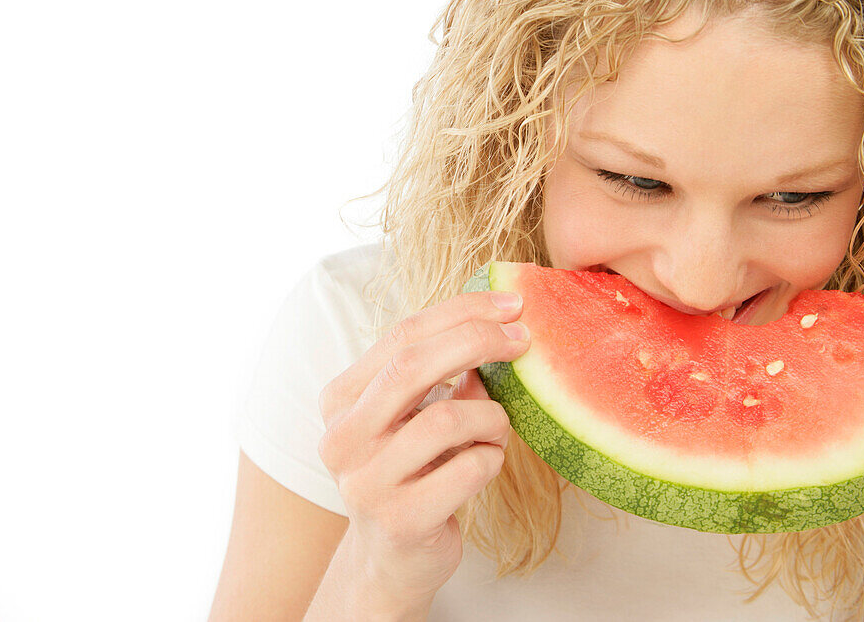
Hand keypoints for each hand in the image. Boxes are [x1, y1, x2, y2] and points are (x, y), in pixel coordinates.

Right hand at [316, 289, 528, 612]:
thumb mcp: (415, 416)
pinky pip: (469, 468)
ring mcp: (366, 482)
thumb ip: (440, 372)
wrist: (393, 559)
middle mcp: (342, 437)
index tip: (509, 303)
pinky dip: (491, 458)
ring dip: (490, 417)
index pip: (400, 336)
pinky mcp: (400, 519)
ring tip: (496, 430)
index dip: (459, 312)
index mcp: (341, 400)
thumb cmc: (412, 472)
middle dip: (476, 342)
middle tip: (522, 340)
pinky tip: (485, 464)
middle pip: (411, 366)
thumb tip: (500, 322)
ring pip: (447, 419)